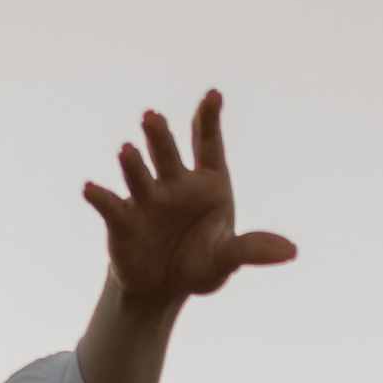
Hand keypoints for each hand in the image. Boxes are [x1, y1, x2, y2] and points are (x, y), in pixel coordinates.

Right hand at [81, 89, 295, 312]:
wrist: (163, 288)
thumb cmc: (199, 263)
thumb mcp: (227, 259)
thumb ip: (252, 249)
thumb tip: (292, 251)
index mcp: (207, 184)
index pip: (208, 144)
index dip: (209, 119)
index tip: (214, 95)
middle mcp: (174, 183)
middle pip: (167, 153)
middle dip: (160, 136)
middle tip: (153, 117)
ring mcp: (146, 199)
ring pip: (140, 175)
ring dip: (133, 163)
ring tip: (128, 150)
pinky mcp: (123, 220)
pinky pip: (111, 205)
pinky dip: (100, 196)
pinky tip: (91, 188)